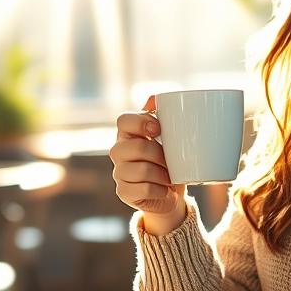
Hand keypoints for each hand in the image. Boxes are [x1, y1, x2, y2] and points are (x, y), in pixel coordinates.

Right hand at [110, 95, 186, 233]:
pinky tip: (164, 189)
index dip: (141, 122)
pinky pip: (143, 189)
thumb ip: (164, 114)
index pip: (123, 120)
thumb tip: (155, 98)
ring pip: (142, 170)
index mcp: (128, 133)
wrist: (170, 193)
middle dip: (159, 155)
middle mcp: (119, 151)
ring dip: (162, 174)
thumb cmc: (170, 160)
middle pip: (136, 147)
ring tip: (170, 177)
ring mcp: (119, 172)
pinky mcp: (123, 192)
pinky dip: (159, 190)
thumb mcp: (171, 136)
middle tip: (171, 161)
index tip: (159, 129)